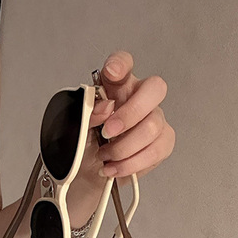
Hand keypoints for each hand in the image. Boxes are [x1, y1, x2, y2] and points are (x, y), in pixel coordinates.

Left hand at [75, 51, 175, 189]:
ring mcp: (154, 120)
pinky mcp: (162, 143)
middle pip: (154, 89)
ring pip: (152, 126)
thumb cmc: (84, 145)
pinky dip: (131, 163)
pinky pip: (156, 151)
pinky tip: (115, 167)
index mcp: (116, 87)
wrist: (87, 174)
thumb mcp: (76, 126)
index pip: (124, 64)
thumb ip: (87, 113)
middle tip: (108, 132)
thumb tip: (104, 108)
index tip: (111, 72)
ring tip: (105, 156)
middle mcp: (139, 99)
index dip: (120, 64)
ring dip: (124, 147)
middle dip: (130, 113)